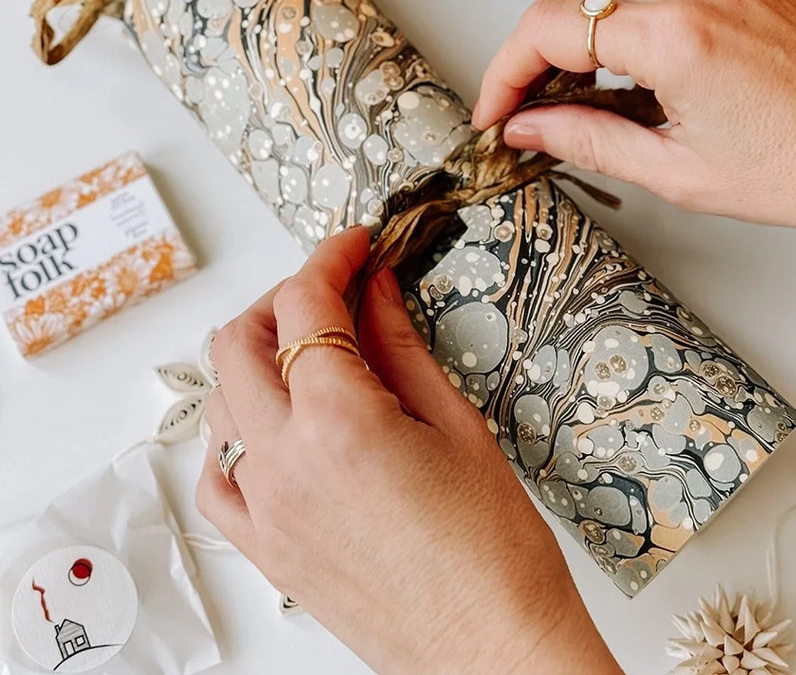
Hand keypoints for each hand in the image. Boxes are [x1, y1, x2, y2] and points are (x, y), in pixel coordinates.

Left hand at [197, 228, 621, 674]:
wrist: (490, 646)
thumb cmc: (493, 550)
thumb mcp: (456, 424)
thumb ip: (400, 345)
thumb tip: (377, 290)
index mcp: (339, 422)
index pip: (307, 305)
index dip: (331, 258)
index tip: (355, 245)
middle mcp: (284, 463)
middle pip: (242, 341)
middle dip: (286, 297)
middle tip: (334, 289)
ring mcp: (265, 510)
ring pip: (222, 402)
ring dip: (259, 360)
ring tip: (314, 354)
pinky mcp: (266, 550)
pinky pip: (219, 479)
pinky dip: (238, 436)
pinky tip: (278, 428)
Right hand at [474, 0, 795, 250]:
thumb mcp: (678, 173)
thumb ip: (589, 140)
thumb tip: (527, 128)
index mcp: (671, 42)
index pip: (546, 33)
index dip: (503, 74)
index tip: (496, 111)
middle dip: (532, 42)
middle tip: (532, 94)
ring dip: (578, 0)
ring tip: (578, 54)